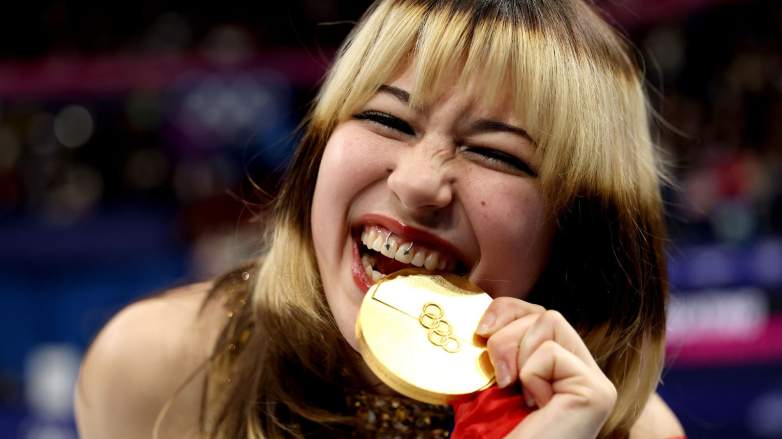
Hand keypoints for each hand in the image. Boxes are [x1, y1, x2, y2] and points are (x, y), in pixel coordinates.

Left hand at [476, 298, 616, 438]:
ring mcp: (595, 383)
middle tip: (497, 373)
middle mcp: (584, 374)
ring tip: (515, 391)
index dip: (507, 311)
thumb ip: (501, 350)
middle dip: (506, 332)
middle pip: (544, 313)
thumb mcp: (492, 384)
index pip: (538, 315)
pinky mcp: (596, 391)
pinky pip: (550, 352)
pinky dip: (530, 375)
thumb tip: (485, 319)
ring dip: (515, 353)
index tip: (480, 331)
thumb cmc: (499, 434)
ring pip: (549, 321)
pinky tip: (535, 406)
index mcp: (560, 371)